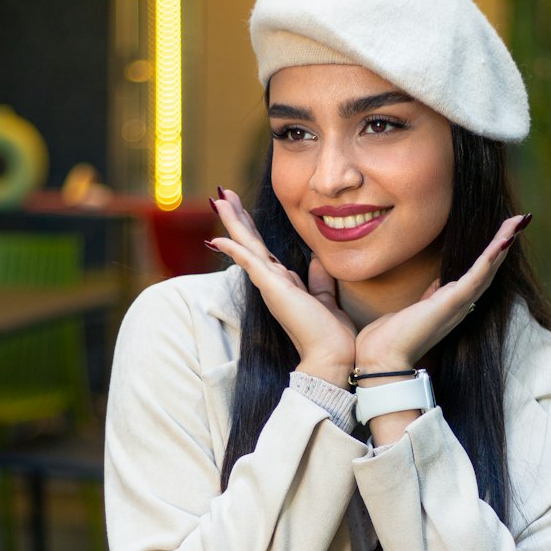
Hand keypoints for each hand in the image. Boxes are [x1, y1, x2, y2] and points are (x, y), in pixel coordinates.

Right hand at [208, 189, 355, 385]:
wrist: (333, 355)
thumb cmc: (331, 334)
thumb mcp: (326, 298)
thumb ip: (318, 280)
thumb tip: (317, 260)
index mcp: (284, 284)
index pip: (263, 251)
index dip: (252, 230)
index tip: (242, 210)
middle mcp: (273, 283)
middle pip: (250, 244)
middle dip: (237, 218)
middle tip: (222, 195)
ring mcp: (271, 286)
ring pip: (247, 247)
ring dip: (233, 223)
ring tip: (218, 201)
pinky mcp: (274, 289)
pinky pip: (250, 263)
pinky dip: (236, 250)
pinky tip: (219, 238)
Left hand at [353, 213, 530, 374]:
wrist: (383, 357)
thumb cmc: (392, 336)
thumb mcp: (417, 307)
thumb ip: (431, 295)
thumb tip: (438, 282)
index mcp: (453, 303)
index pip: (478, 273)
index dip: (492, 253)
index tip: (504, 232)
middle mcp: (461, 305)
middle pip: (489, 268)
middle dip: (505, 243)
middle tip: (520, 220)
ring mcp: (458, 304)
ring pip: (488, 269)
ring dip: (504, 243)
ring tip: (518, 222)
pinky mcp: (451, 302)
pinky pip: (476, 275)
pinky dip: (490, 256)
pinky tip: (502, 240)